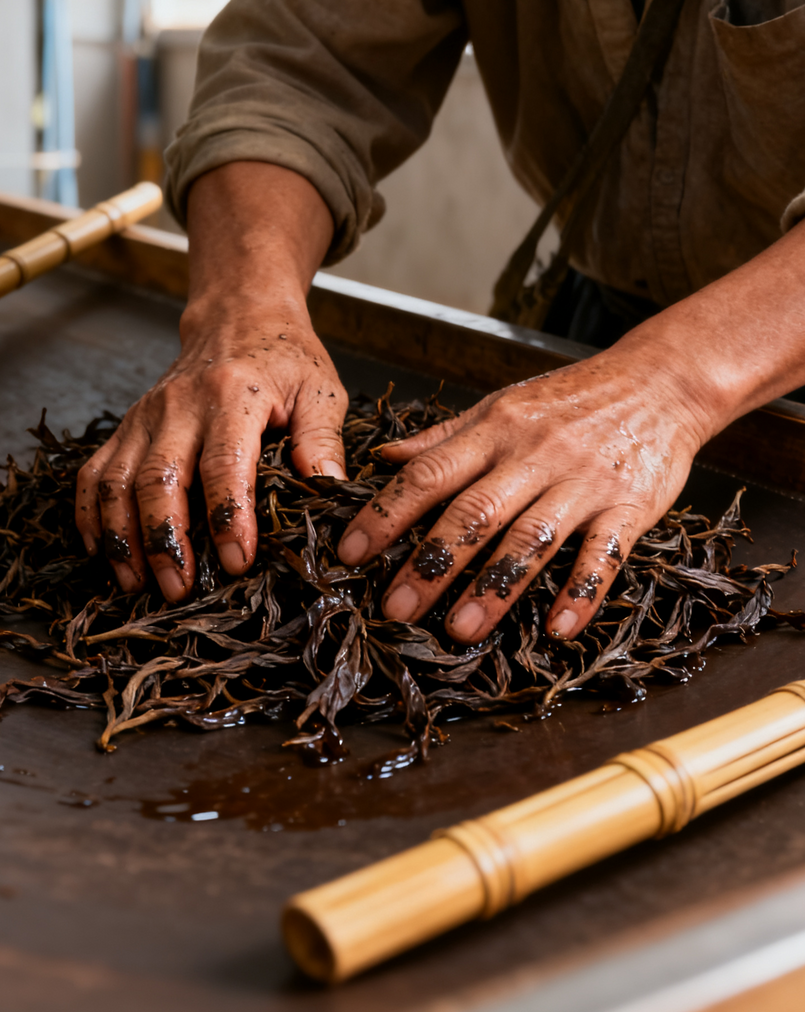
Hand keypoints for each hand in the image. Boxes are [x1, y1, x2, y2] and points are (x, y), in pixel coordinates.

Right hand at [74, 161, 340, 600]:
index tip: (238, 562)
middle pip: (158, 478)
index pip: (223, 463)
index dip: (228, 516)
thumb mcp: (320, 390)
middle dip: (165, 540)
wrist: (238, 318)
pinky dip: (90, 516)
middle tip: (179, 590)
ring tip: (137, 585)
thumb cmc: (284, 360)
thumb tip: (327, 488)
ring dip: (122, 538)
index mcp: (233, 395)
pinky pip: (93, 474)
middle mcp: (179, 406)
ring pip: (116, 482)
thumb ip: (322, 439)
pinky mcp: (126, 427)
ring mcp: (145, 417)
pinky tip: (103, 554)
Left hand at [337, 350, 710, 642]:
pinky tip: (558, 628)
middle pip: (474, 513)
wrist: (662, 381)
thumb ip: (442, 439)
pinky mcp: (632, 505)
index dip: (387, 514)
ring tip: (460, 630)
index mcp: (493, 432)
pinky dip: (582, 591)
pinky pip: (605, 553)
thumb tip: (381, 459)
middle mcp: (533, 456)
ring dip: (494, 588)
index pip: (429, 474)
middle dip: (430, 564)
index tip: (350, 553)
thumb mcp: (499, 406)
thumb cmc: (569, 399)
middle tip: (395, 610)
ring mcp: (583, 482)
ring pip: (532, 538)